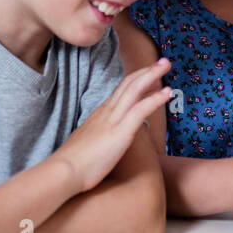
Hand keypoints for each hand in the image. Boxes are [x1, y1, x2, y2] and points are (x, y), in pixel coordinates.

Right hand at [53, 59, 173, 193]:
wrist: (64, 171)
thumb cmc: (74, 164)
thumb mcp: (86, 143)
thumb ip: (97, 138)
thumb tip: (102, 142)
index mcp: (100, 114)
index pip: (120, 90)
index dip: (135, 79)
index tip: (148, 73)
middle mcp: (107, 111)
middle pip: (128, 83)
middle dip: (146, 70)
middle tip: (163, 61)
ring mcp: (113, 119)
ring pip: (134, 89)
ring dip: (152, 74)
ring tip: (167, 64)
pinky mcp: (121, 131)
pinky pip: (141, 109)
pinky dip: (155, 99)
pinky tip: (168, 93)